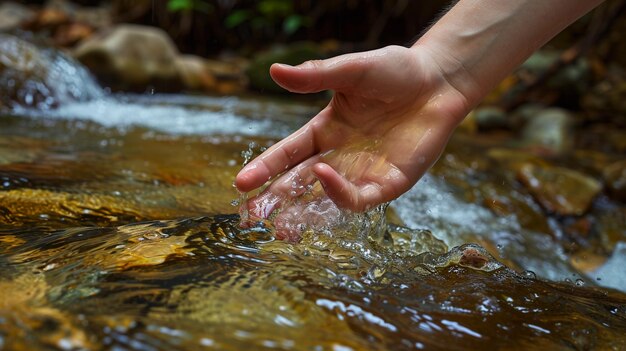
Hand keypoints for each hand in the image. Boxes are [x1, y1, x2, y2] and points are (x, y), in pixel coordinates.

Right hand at [235, 45, 470, 215]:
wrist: (439, 80)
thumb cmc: (396, 71)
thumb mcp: (350, 70)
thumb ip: (315, 75)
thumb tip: (274, 71)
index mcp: (325, 131)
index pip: (288, 154)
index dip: (264, 168)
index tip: (241, 183)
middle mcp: (340, 156)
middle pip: (299, 184)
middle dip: (275, 201)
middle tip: (252, 216)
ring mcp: (363, 172)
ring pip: (325, 201)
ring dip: (302, 213)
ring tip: (279, 226)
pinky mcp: (389, 183)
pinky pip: (359, 198)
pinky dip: (339, 193)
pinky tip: (322, 175)